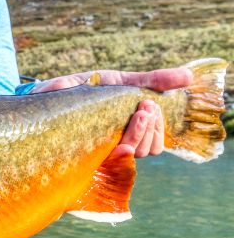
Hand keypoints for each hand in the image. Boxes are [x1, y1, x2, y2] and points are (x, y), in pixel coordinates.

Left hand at [30, 67, 192, 157]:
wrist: (49, 91)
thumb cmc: (85, 87)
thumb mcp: (120, 80)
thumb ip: (152, 80)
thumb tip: (189, 76)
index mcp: (128, 131)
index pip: (154, 145)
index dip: (158, 130)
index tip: (150, 108)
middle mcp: (117, 144)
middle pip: (148, 150)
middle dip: (151, 129)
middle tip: (145, 109)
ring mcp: (101, 150)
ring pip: (133, 155)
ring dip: (139, 136)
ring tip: (136, 114)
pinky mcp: (84, 154)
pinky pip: (109, 161)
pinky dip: (118, 150)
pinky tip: (118, 140)